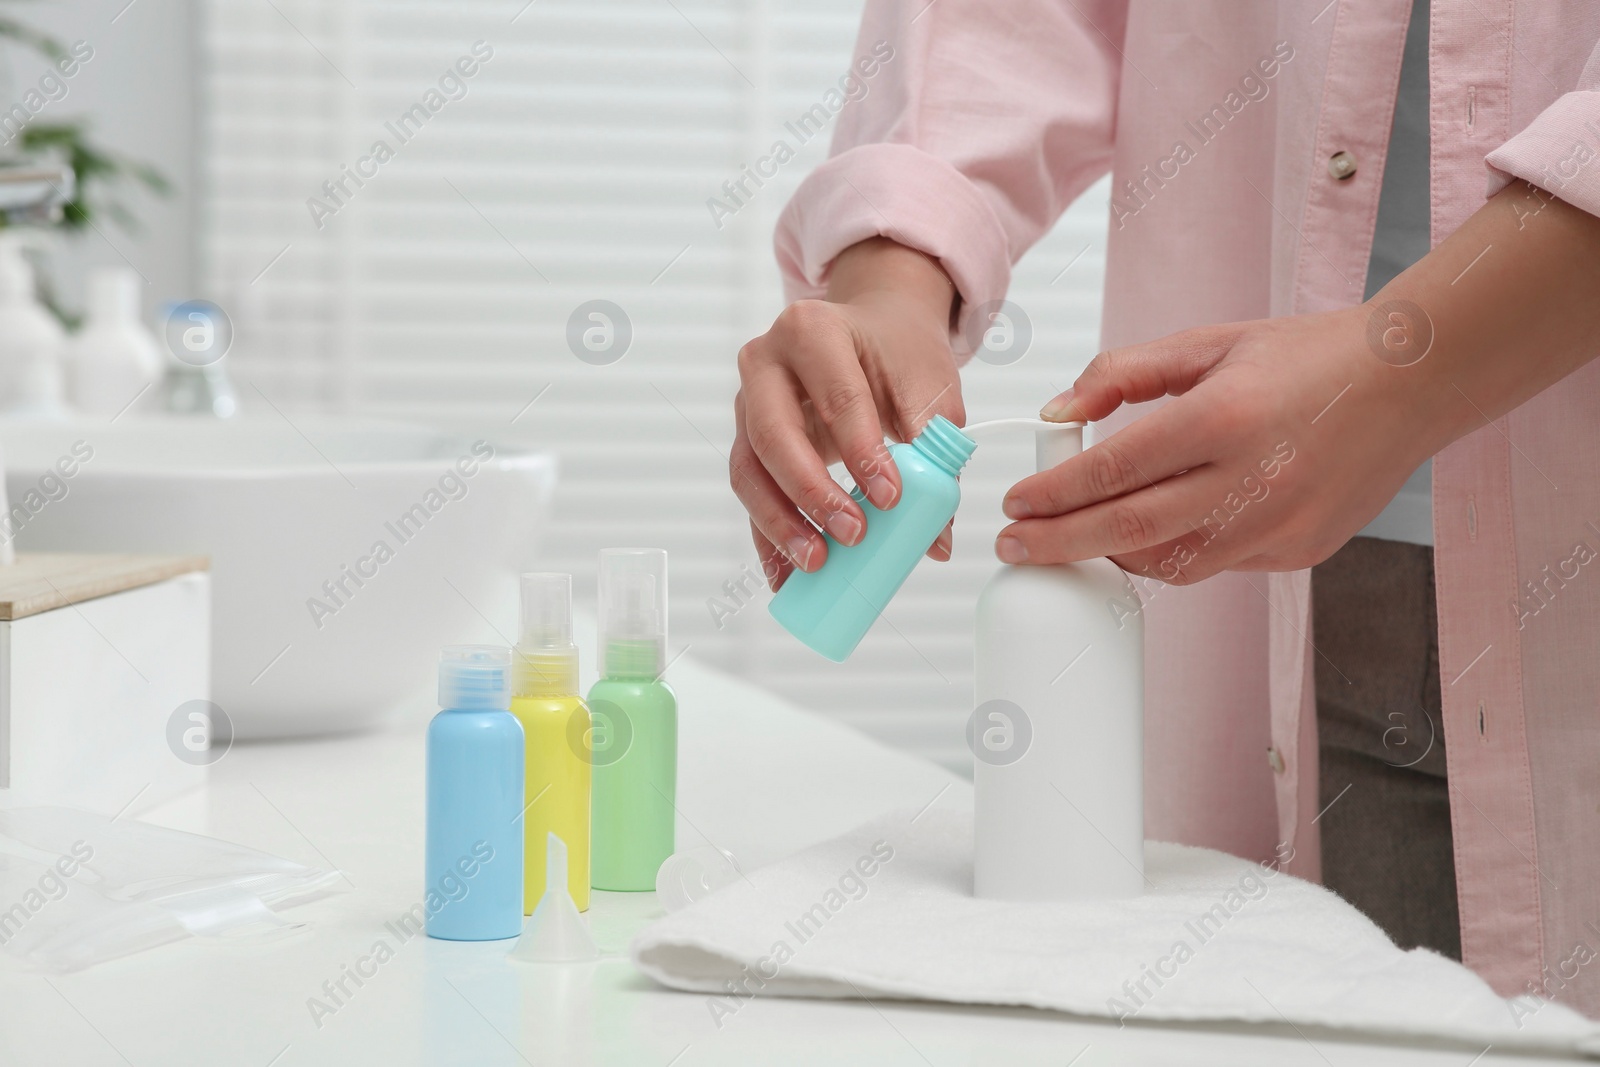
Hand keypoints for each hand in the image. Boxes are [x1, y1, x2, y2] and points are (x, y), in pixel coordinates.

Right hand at [732, 238, 964, 589]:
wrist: (871, 328)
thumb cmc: (896, 352)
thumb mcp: (927, 385)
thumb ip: (936, 454)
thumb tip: (934, 539)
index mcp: (812, 331)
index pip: (838, 396)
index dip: (863, 451)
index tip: (891, 498)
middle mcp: (765, 363)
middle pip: (774, 434)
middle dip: (811, 493)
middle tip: (851, 534)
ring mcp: (747, 404)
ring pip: (749, 470)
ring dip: (779, 523)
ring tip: (816, 563)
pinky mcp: (746, 442)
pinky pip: (750, 494)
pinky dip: (766, 537)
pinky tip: (784, 575)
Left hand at [996, 307, 1443, 581]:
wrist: (1410, 384)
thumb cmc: (1309, 358)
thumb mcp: (1209, 344)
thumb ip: (1124, 375)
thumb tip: (1059, 413)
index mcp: (1226, 417)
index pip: (1114, 469)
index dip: (1054, 493)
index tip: (1015, 504)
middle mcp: (1254, 480)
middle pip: (1129, 530)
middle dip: (1059, 543)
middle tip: (1014, 546)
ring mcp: (1279, 526)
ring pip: (1169, 562)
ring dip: (1111, 553)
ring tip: (1074, 536)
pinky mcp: (1297, 552)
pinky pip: (1213, 564)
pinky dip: (1170, 553)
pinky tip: (1146, 532)